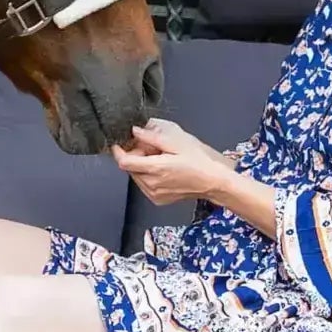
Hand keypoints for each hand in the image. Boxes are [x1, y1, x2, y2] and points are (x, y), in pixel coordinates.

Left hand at [110, 118, 235, 205]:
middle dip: (135, 156)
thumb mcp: (177, 141)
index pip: (124, 162)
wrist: (213, 181)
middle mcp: (152, 184)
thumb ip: (152, 137)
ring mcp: (154, 194)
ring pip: (136, 176)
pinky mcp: (158, 199)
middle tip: (151, 148)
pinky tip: (163, 170)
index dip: (118, 151)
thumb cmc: (199, 160)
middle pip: (130, 168)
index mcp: (155, 168)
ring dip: (141, 166)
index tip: (118, 143)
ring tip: (160, 158)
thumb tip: (135, 131)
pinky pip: (144, 185)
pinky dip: (148, 176)